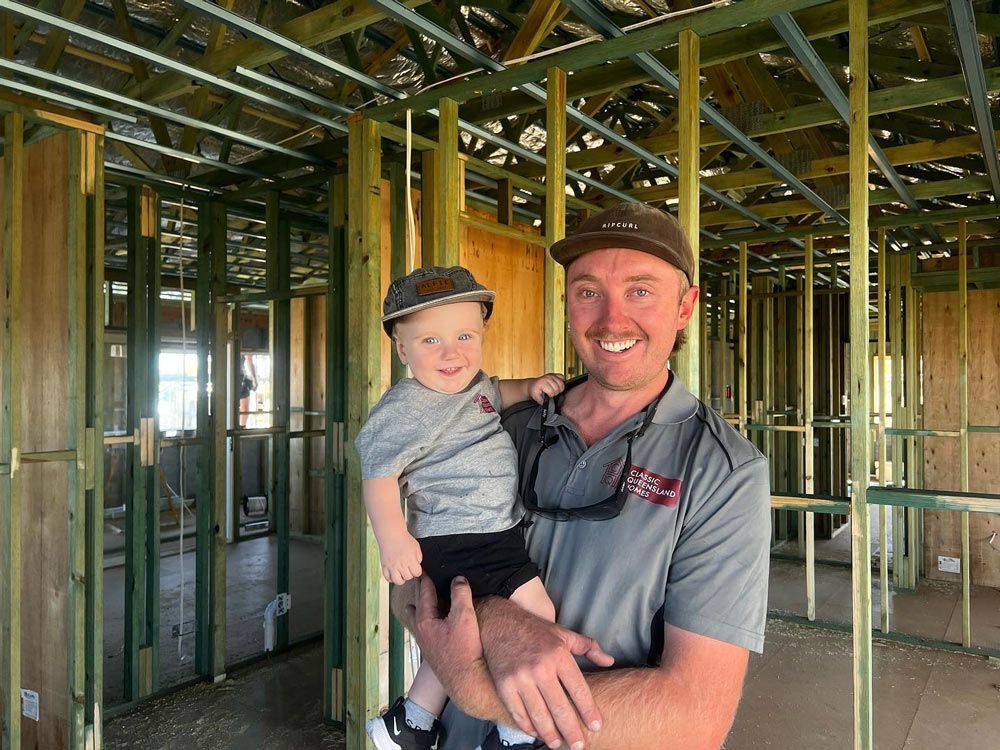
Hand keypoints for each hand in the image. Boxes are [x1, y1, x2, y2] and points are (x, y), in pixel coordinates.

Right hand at [378, 529, 422, 584]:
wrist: (391, 534)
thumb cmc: (404, 539)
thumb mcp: (416, 547)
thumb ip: (418, 558)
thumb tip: (417, 565)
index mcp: (410, 560)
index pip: (417, 573)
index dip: (417, 570)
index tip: (414, 567)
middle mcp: (401, 565)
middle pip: (408, 577)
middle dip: (409, 573)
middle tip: (407, 568)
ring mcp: (392, 566)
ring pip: (397, 581)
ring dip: (401, 579)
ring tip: (401, 573)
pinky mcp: (384, 566)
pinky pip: (387, 578)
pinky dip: (391, 578)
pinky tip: (393, 573)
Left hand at [408, 576, 487, 694]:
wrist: (465, 681)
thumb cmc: (464, 649)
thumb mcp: (464, 617)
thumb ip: (460, 595)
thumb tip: (458, 579)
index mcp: (425, 620)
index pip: (424, 593)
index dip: (426, 579)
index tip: (424, 567)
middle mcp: (421, 631)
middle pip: (417, 605)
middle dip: (419, 591)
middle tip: (419, 579)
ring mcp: (426, 643)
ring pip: (418, 620)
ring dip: (420, 608)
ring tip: (418, 600)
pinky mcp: (433, 651)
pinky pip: (426, 629)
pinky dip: (427, 619)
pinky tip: (433, 623)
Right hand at [479, 598, 614, 749]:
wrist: (500, 622)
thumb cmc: (535, 631)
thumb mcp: (564, 634)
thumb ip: (588, 647)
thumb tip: (609, 661)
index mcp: (558, 655)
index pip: (578, 690)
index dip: (588, 711)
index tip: (596, 726)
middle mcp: (540, 668)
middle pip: (560, 708)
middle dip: (571, 731)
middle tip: (579, 746)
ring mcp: (520, 678)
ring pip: (539, 715)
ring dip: (550, 735)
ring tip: (559, 745)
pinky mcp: (504, 685)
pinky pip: (518, 714)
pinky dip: (528, 727)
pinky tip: (536, 733)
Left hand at [529, 373, 565, 403]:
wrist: (533, 384)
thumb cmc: (535, 390)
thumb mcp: (536, 396)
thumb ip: (541, 401)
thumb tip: (546, 403)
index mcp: (543, 383)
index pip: (552, 391)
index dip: (551, 395)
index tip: (549, 396)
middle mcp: (548, 378)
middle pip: (558, 388)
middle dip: (555, 393)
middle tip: (552, 393)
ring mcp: (552, 375)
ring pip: (561, 383)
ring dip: (559, 388)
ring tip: (555, 390)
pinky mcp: (555, 374)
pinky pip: (562, 377)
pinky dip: (561, 382)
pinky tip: (557, 385)